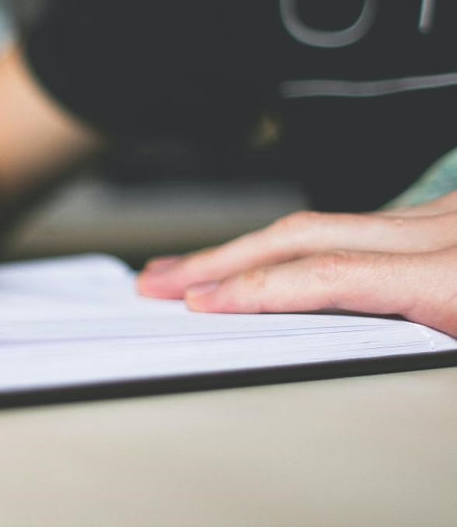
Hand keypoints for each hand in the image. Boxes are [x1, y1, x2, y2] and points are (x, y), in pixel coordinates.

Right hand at [137, 192, 456, 335]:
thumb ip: (424, 349)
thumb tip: (342, 369)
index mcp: (455, 277)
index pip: (328, 276)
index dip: (253, 288)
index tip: (197, 303)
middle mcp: (442, 233)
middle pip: (302, 235)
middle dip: (219, 258)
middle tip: (159, 279)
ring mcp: (442, 217)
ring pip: (318, 223)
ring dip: (247, 248)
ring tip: (194, 269)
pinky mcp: (443, 216)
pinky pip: (352, 224)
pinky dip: (296, 243)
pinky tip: (265, 257)